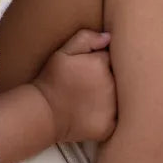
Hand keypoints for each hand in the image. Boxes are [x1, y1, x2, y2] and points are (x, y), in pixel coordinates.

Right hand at [33, 29, 115, 145]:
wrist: (43, 113)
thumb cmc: (50, 81)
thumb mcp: (62, 53)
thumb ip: (85, 39)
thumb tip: (109, 37)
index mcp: (100, 64)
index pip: (111, 58)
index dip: (102, 62)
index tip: (92, 67)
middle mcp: (111, 84)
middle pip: (118, 77)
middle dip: (108, 79)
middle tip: (90, 85)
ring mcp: (112, 106)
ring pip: (119, 97)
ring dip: (110, 97)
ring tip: (91, 99)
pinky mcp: (110, 125)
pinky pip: (117, 119)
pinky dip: (109, 116)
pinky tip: (93, 114)